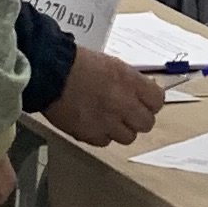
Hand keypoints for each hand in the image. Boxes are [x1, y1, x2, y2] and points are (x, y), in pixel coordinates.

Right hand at [43, 47, 166, 147]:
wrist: (49, 73)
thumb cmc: (77, 64)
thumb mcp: (112, 64)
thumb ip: (131, 81)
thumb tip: (143, 91)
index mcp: (131, 82)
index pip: (158, 101)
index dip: (151, 102)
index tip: (144, 101)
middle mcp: (124, 104)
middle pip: (146, 123)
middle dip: (138, 118)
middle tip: (127, 112)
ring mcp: (108, 122)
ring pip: (128, 137)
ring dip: (120, 129)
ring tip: (108, 118)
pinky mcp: (91, 135)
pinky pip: (106, 142)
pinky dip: (101, 135)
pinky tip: (93, 123)